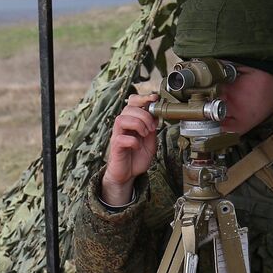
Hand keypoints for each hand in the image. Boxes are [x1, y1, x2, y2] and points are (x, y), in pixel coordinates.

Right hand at [101, 90, 157, 205]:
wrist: (128, 174)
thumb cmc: (137, 157)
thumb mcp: (151, 141)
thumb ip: (153, 128)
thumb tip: (157, 115)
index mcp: (132, 121)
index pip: (132, 102)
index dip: (143, 98)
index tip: (154, 98)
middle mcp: (123, 126)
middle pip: (128, 108)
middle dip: (144, 115)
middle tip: (152, 128)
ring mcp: (118, 135)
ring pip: (122, 119)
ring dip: (138, 125)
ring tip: (145, 134)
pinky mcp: (115, 146)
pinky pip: (121, 138)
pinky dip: (133, 141)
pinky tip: (137, 146)